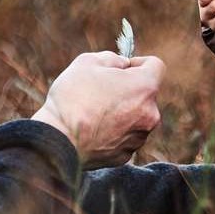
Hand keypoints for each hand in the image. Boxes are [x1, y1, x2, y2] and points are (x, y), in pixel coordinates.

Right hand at [33, 52, 163, 167]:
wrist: (58, 139)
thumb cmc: (72, 98)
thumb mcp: (87, 62)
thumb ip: (112, 59)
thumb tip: (121, 65)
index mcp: (144, 87)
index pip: (156, 66)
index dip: (139, 62)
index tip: (123, 68)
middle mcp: (149, 114)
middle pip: (145, 94)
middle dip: (128, 89)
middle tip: (102, 89)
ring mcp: (138, 137)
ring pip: (136, 117)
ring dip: (122, 112)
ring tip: (94, 111)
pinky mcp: (125, 155)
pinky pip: (124, 137)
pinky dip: (113, 132)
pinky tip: (93, 129)